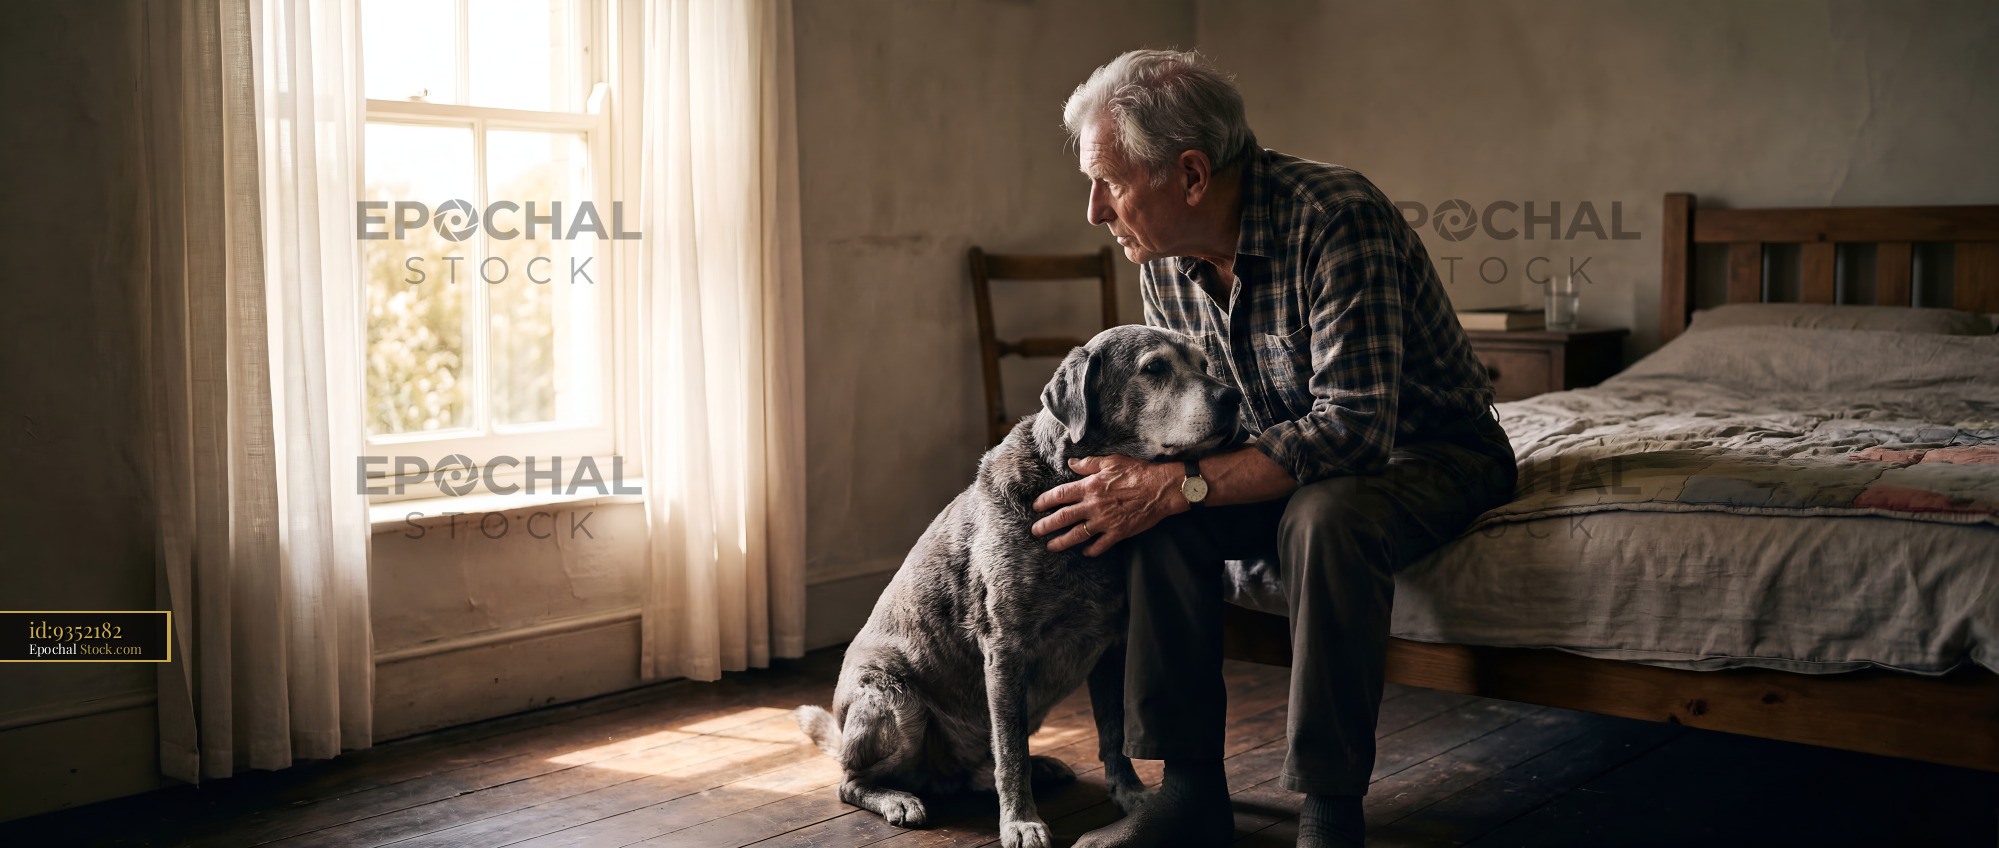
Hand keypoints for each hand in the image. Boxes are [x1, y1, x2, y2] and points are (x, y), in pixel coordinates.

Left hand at [1031, 455, 1184, 555]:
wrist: (1160, 489)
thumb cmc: (1137, 472)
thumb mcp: (1111, 461)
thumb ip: (1088, 464)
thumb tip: (1071, 463)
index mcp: (1090, 487)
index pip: (1060, 495)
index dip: (1045, 501)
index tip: (1036, 506)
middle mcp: (1093, 506)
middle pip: (1063, 517)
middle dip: (1046, 525)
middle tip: (1035, 531)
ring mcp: (1105, 521)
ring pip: (1077, 535)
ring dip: (1062, 542)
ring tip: (1051, 546)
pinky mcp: (1118, 532)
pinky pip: (1100, 545)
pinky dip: (1092, 550)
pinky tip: (1085, 552)